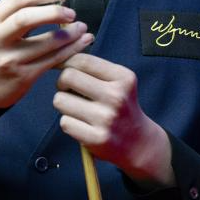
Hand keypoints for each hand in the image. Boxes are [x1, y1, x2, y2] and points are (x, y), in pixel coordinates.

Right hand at [0, 0, 93, 109]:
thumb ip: (14, 15)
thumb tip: (51, 2)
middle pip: (26, 18)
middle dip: (54, 12)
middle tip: (71, 13)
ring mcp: (9, 59)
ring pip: (45, 42)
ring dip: (69, 34)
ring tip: (81, 28)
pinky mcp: (23, 76)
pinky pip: (52, 60)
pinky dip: (70, 50)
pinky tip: (80, 43)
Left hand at [53, 54, 174, 188]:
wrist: (139, 142)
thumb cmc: (121, 106)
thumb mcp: (118, 82)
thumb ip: (94, 68)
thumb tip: (60, 57)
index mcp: (123, 78)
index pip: (83, 60)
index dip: (65, 61)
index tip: (61, 67)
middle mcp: (116, 96)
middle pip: (68, 76)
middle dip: (62, 82)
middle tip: (68, 89)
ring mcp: (107, 118)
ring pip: (60, 100)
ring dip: (63, 103)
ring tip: (76, 108)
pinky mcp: (97, 138)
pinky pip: (64, 122)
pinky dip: (68, 122)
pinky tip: (81, 124)